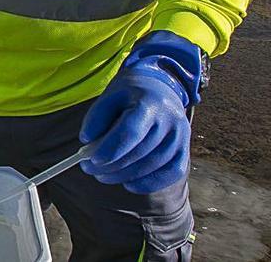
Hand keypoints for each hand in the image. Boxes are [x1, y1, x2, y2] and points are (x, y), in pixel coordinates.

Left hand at [79, 32, 202, 193]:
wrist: (160, 89)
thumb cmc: (130, 94)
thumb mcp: (110, 95)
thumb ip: (96, 117)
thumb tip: (87, 141)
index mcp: (150, 103)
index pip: (131, 132)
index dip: (111, 149)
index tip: (91, 159)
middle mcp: (170, 121)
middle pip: (139, 152)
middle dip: (111, 165)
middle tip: (88, 169)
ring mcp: (181, 138)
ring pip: (152, 166)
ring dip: (123, 176)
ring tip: (101, 175)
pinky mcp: (184, 151)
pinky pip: (170, 174)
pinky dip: (148, 183)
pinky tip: (127, 183)